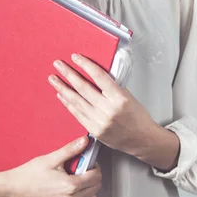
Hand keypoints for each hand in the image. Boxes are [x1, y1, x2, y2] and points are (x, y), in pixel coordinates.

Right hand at [2, 136, 101, 196]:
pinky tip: (70, 196)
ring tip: (74, 184)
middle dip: (91, 179)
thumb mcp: (51, 159)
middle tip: (81, 173)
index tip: (89, 165)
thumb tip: (85, 141)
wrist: (12, 190)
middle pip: (95, 189)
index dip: (95, 168)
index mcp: (70, 186)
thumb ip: (71, 150)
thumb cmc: (28, 175)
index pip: (96, 177)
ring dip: (87, 192)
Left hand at [48, 53, 179, 170]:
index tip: (76, 57)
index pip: (99, 76)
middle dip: (69, 74)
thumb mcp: (129, 97)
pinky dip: (68, 103)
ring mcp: (100, 121)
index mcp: (119, 98)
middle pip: (84, 88)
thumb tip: (96, 75)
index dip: (86, 65)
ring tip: (54, 79)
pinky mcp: (94, 131)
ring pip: (77, 101)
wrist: (142, 139)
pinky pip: (77, 114)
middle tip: (58, 65)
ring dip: (63, 88)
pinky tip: (61, 95)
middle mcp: (108, 110)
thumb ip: (112, 87)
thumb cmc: (138, 117)